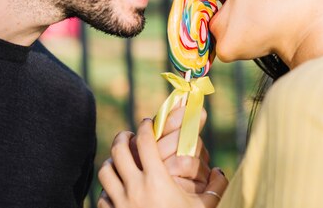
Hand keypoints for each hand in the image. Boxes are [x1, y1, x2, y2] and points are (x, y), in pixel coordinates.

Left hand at [98, 119, 227, 207]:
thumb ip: (215, 189)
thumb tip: (220, 171)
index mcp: (157, 180)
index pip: (144, 141)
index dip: (146, 127)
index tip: (149, 122)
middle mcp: (134, 188)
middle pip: (118, 150)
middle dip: (123, 137)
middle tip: (129, 135)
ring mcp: (119, 204)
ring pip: (105, 170)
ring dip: (112, 161)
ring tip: (119, 159)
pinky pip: (101, 196)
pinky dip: (107, 189)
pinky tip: (116, 189)